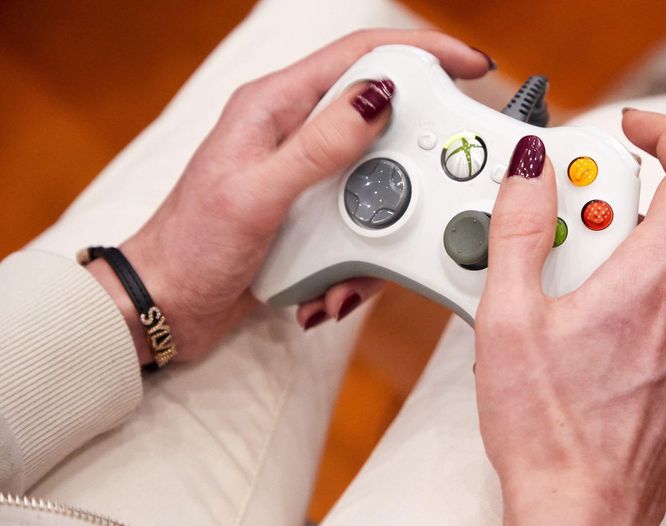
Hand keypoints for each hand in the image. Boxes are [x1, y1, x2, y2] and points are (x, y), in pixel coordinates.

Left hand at [87, 29, 493, 363]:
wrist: (168, 306)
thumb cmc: (192, 245)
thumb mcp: (258, 194)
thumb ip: (320, 145)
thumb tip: (378, 97)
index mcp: (276, 106)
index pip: (361, 56)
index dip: (422, 52)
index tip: (471, 66)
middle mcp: (296, 134)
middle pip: (384, 125)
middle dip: (408, 174)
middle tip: (426, 201)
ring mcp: (307, 176)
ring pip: (381, 186)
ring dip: (378, 235)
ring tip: (346, 274)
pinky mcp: (314, 215)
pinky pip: (364, 226)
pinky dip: (360, 264)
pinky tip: (329, 290)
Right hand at [474, 111, 665, 525]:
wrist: (582, 519)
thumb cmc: (548, 432)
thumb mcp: (509, 318)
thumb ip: (518, 229)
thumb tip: (529, 168)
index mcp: (654, 282)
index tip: (631, 126)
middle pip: (652, 227)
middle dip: (594, 226)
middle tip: (543, 256)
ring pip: (651, 277)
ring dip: (603, 275)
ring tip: (548, 319)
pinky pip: (659, 318)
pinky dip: (621, 312)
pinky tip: (578, 354)